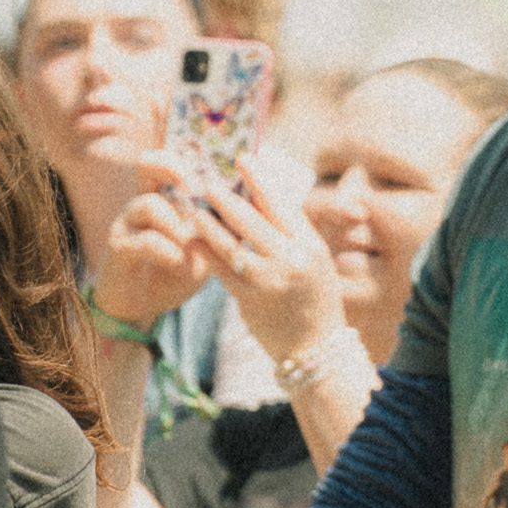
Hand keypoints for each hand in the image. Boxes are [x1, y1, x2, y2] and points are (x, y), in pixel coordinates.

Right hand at [91, 164, 213, 331]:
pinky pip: (146, 240)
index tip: (215, 173)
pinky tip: (179, 263)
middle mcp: (140, 204)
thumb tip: (253, 208)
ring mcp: (126, 224)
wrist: (141, 307)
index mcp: (162, 199)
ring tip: (190, 245)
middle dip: (176, 169)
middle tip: (197, 190)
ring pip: (150, 204)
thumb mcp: (205, 249)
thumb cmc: (174, 273)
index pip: (167, 161)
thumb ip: (221, 230)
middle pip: (147, 164)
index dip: (187, 157)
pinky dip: (168, 250)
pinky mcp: (118, 249)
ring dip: (178, 224)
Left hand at [176, 155, 346, 363]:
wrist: (316, 348)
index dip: (259, 179)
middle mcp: (292, 259)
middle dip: (226, 197)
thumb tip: (261, 198)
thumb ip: (290, 234)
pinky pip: (221, 270)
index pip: (281, 204)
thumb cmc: (314, 299)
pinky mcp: (250, 299)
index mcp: (310, 245)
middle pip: (253, 219)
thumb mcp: (314, 261)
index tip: (243, 159)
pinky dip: (205, 252)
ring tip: (193, 208)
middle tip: (207, 182)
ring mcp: (270, 280)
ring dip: (209, 223)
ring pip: (232, 243)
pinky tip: (192, 239)